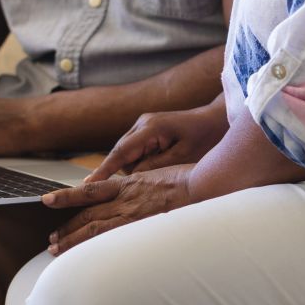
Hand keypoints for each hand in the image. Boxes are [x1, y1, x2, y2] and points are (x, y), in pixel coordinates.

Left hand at [43, 164, 195, 253]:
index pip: (89, 190)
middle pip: (87, 214)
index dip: (66, 195)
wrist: (206, 183)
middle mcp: (125, 198)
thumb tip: (141, 199)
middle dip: (67, 228)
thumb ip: (145, 189)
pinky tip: (85, 261)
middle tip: (52, 241)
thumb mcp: (161, 177)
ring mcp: (133, 214)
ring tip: (57, 250)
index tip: (48, 200)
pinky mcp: (143, 227)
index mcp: (129, 184)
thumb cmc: (192, 180)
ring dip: (73, 240)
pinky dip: (96, 249)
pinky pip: (113, 240)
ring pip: (93, 228)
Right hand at [85, 106, 227, 182]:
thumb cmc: (204, 137)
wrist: (215, 119)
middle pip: (121, 154)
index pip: (121, 152)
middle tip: (143, 185)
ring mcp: (143, 125)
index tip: (90, 184)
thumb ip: (156, 168)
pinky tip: (161, 163)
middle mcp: (142, 123)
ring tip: (164, 167)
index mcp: (151, 128)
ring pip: (127, 154)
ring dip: (138, 166)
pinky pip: (136, 150)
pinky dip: (143, 160)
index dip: (105, 169)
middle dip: (128, 170)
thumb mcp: (183, 156)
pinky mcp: (147, 130)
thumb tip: (133, 179)